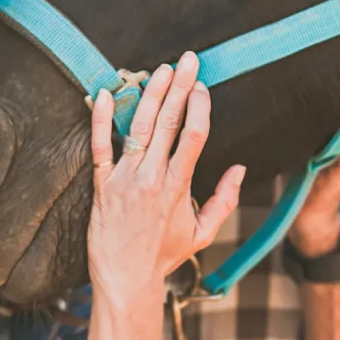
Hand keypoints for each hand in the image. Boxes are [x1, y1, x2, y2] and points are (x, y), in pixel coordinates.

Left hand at [88, 52, 244, 306]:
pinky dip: (100, 120)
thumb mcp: (202, 233)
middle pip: (168, 122)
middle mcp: (151, 177)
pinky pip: (99, 146)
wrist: (125, 279)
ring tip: (160, 69)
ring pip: (138, 127)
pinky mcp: (101, 185)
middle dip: (180, 87)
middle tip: (187, 60)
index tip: (202, 87)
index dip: (199, 106)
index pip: (194, 136)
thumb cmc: (163, 257)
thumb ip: (224, 200)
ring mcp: (124, 179)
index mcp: (178, 186)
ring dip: (150, 94)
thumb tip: (240, 170)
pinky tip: (103, 94)